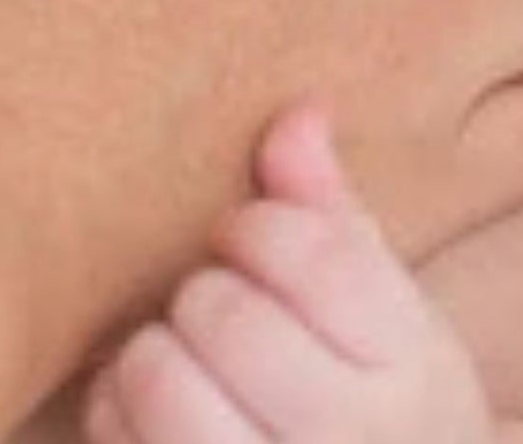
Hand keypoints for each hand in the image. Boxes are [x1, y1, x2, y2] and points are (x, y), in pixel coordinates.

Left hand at [84, 106, 496, 443]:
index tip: (251, 231)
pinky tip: (151, 405)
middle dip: (206, 288)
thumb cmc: (384, 397)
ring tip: (181, 350)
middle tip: (220, 298)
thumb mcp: (391, 311)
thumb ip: (335, 213)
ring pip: (159, 381)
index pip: (317, 255)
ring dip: (151, 348)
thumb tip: (297, 112)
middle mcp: (344, 440)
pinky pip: (120, 439)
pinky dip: (115, 406)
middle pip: (228, 316)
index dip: (260, 224)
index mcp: (407, 366)